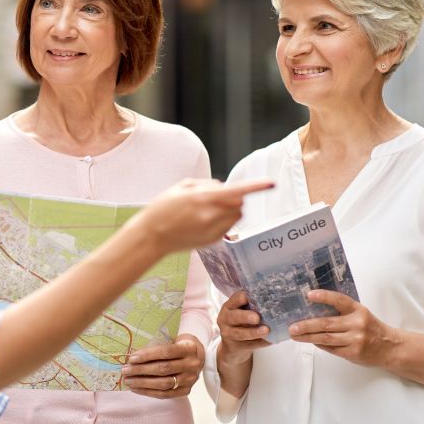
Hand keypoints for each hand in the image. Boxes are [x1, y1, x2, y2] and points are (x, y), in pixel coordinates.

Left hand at [121, 334, 204, 397]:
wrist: (198, 356)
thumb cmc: (179, 345)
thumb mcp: (173, 340)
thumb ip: (158, 345)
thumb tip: (133, 355)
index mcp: (188, 348)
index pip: (166, 352)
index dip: (148, 355)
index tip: (132, 358)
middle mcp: (191, 365)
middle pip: (163, 369)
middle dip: (141, 370)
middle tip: (125, 370)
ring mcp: (190, 380)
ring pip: (164, 384)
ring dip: (143, 383)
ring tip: (128, 381)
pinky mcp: (186, 391)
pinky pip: (165, 394)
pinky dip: (149, 392)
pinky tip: (137, 389)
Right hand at [142, 178, 273, 252]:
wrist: (151, 236)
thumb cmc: (162, 209)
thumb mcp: (180, 188)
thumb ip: (205, 184)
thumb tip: (224, 187)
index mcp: (202, 198)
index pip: (236, 191)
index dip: (256, 186)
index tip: (271, 183)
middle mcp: (210, 215)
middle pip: (239, 203)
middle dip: (234, 198)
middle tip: (214, 197)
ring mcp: (212, 230)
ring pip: (236, 216)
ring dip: (231, 210)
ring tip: (208, 210)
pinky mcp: (212, 241)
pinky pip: (228, 227)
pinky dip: (223, 221)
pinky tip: (204, 222)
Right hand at [217, 291, 269, 366]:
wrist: (234, 344)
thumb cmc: (243, 322)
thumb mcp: (243, 310)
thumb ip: (253, 305)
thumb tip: (276, 300)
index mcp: (229, 306)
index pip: (236, 298)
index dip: (244, 297)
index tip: (257, 296)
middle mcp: (225, 318)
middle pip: (233, 316)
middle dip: (245, 316)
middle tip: (257, 318)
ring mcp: (228, 333)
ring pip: (239, 333)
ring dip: (253, 332)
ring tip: (266, 330)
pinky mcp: (235, 346)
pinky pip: (249, 345)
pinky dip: (260, 343)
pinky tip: (270, 340)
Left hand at [289, 290, 400, 367]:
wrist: (390, 348)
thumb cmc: (370, 328)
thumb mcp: (360, 314)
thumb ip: (342, 312)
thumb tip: (314, 310)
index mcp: (358, 310)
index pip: (339, 300)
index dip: (324, 297)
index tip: (309, 295)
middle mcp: (357, 324)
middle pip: (326, 323)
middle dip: (306, 325)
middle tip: (292, 327)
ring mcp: (355, 339)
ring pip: (326, 338)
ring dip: (308, 337)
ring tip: (295, 335)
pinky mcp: (353, 353)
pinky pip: (331, 349)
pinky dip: (319, 345)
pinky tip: (310, 341)